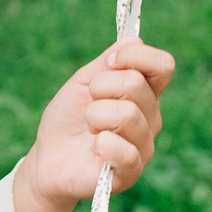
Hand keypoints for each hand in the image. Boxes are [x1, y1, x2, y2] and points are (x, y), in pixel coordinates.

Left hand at [13, 37, 175, 211]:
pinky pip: (124, 150)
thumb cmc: (68, 119)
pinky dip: (100, 144)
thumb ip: (106, 62)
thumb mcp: (82, 83)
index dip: (136, 57)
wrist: (48, 158)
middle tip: (88, 104)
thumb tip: (133, 39)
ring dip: (95, 116)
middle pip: (136, 84)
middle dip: (100, 87)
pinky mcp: (130, 172)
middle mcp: (151, 118)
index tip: (110, 63)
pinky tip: (94, 148)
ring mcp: (144, 146)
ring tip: (89, 128)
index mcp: (144, 93)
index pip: (163, 66)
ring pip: (127, 114)